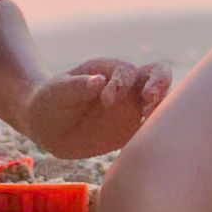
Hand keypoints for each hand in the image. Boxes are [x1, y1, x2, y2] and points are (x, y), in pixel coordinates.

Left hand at [22, 58, 172, 159]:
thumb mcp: (58, 91)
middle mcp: (126, 87)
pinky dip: (156, 132)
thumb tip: (98, 82)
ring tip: (149, 120)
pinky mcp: (131, 131)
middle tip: (151, 98)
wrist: (47, 127)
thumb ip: (78, 86)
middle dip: (161, 82)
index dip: (122, 83)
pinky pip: (151, 129)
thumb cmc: (51, 101)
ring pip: (161, 101)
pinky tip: (147, 140)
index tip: (106, 101)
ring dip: (164, 107)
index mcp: (109, 71)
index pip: (128, 71)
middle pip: (158, 74)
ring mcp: (131, 108)